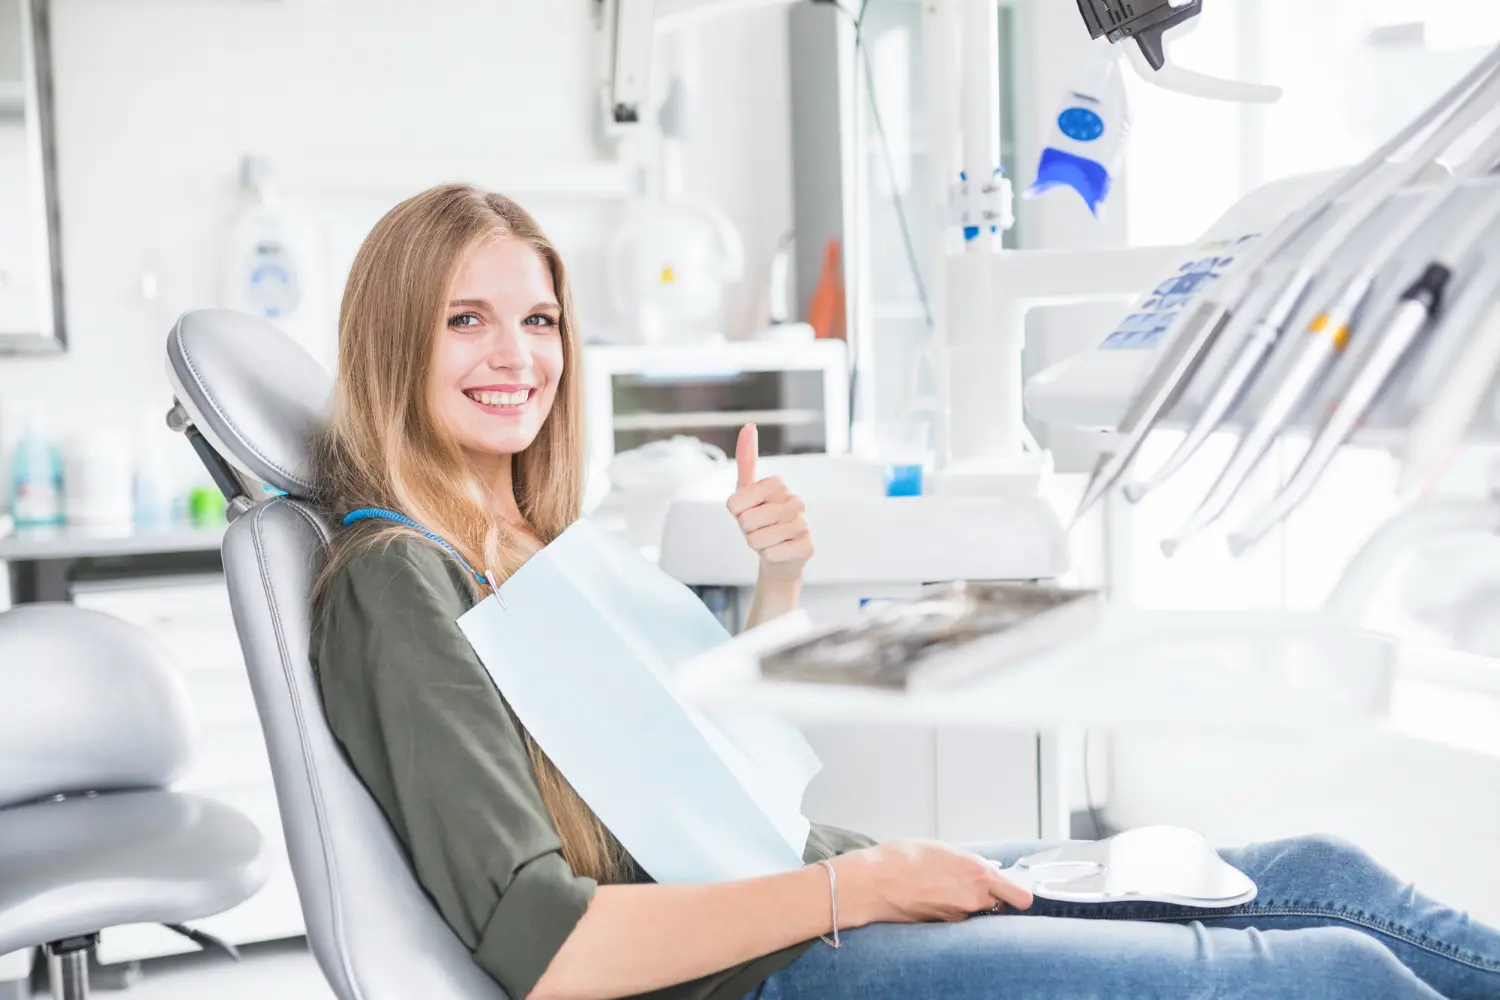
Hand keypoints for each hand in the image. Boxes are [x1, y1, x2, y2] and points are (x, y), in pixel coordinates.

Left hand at [727, 424, 812, 581]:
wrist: (775, 554)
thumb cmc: (759, 521)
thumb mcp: (745, 492)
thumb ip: (746, 461)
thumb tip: (749, 426)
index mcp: (778, 485)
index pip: (737, 501)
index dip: (736, 511)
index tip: (746, 511)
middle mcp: (796, 501)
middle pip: (747, 521)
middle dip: (746, 531)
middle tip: (758, 529)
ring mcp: (805, 524)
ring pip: (759, 539)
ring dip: (757, 544)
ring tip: (767, 540)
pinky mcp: (808, 547)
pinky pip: (773, 554)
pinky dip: (768, 557)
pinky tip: (778, 552)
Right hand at [832, 841, 1033, 925]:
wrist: (870, 883)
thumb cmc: (900, 859)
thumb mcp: (940, 848)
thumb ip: (968, 860)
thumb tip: (987, 867)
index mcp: (976, 873)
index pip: (1020, 895)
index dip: (1019, 893)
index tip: (1015, 890)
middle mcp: (971, 900)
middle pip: (996, 902)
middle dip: (986, 894)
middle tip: (966, 881)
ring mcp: (957, 917)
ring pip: (973, 910)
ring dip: (964, 901)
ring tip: (939, 885)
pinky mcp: (941, 928)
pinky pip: (954, 917)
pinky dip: (947, 909)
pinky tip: (929, 896)